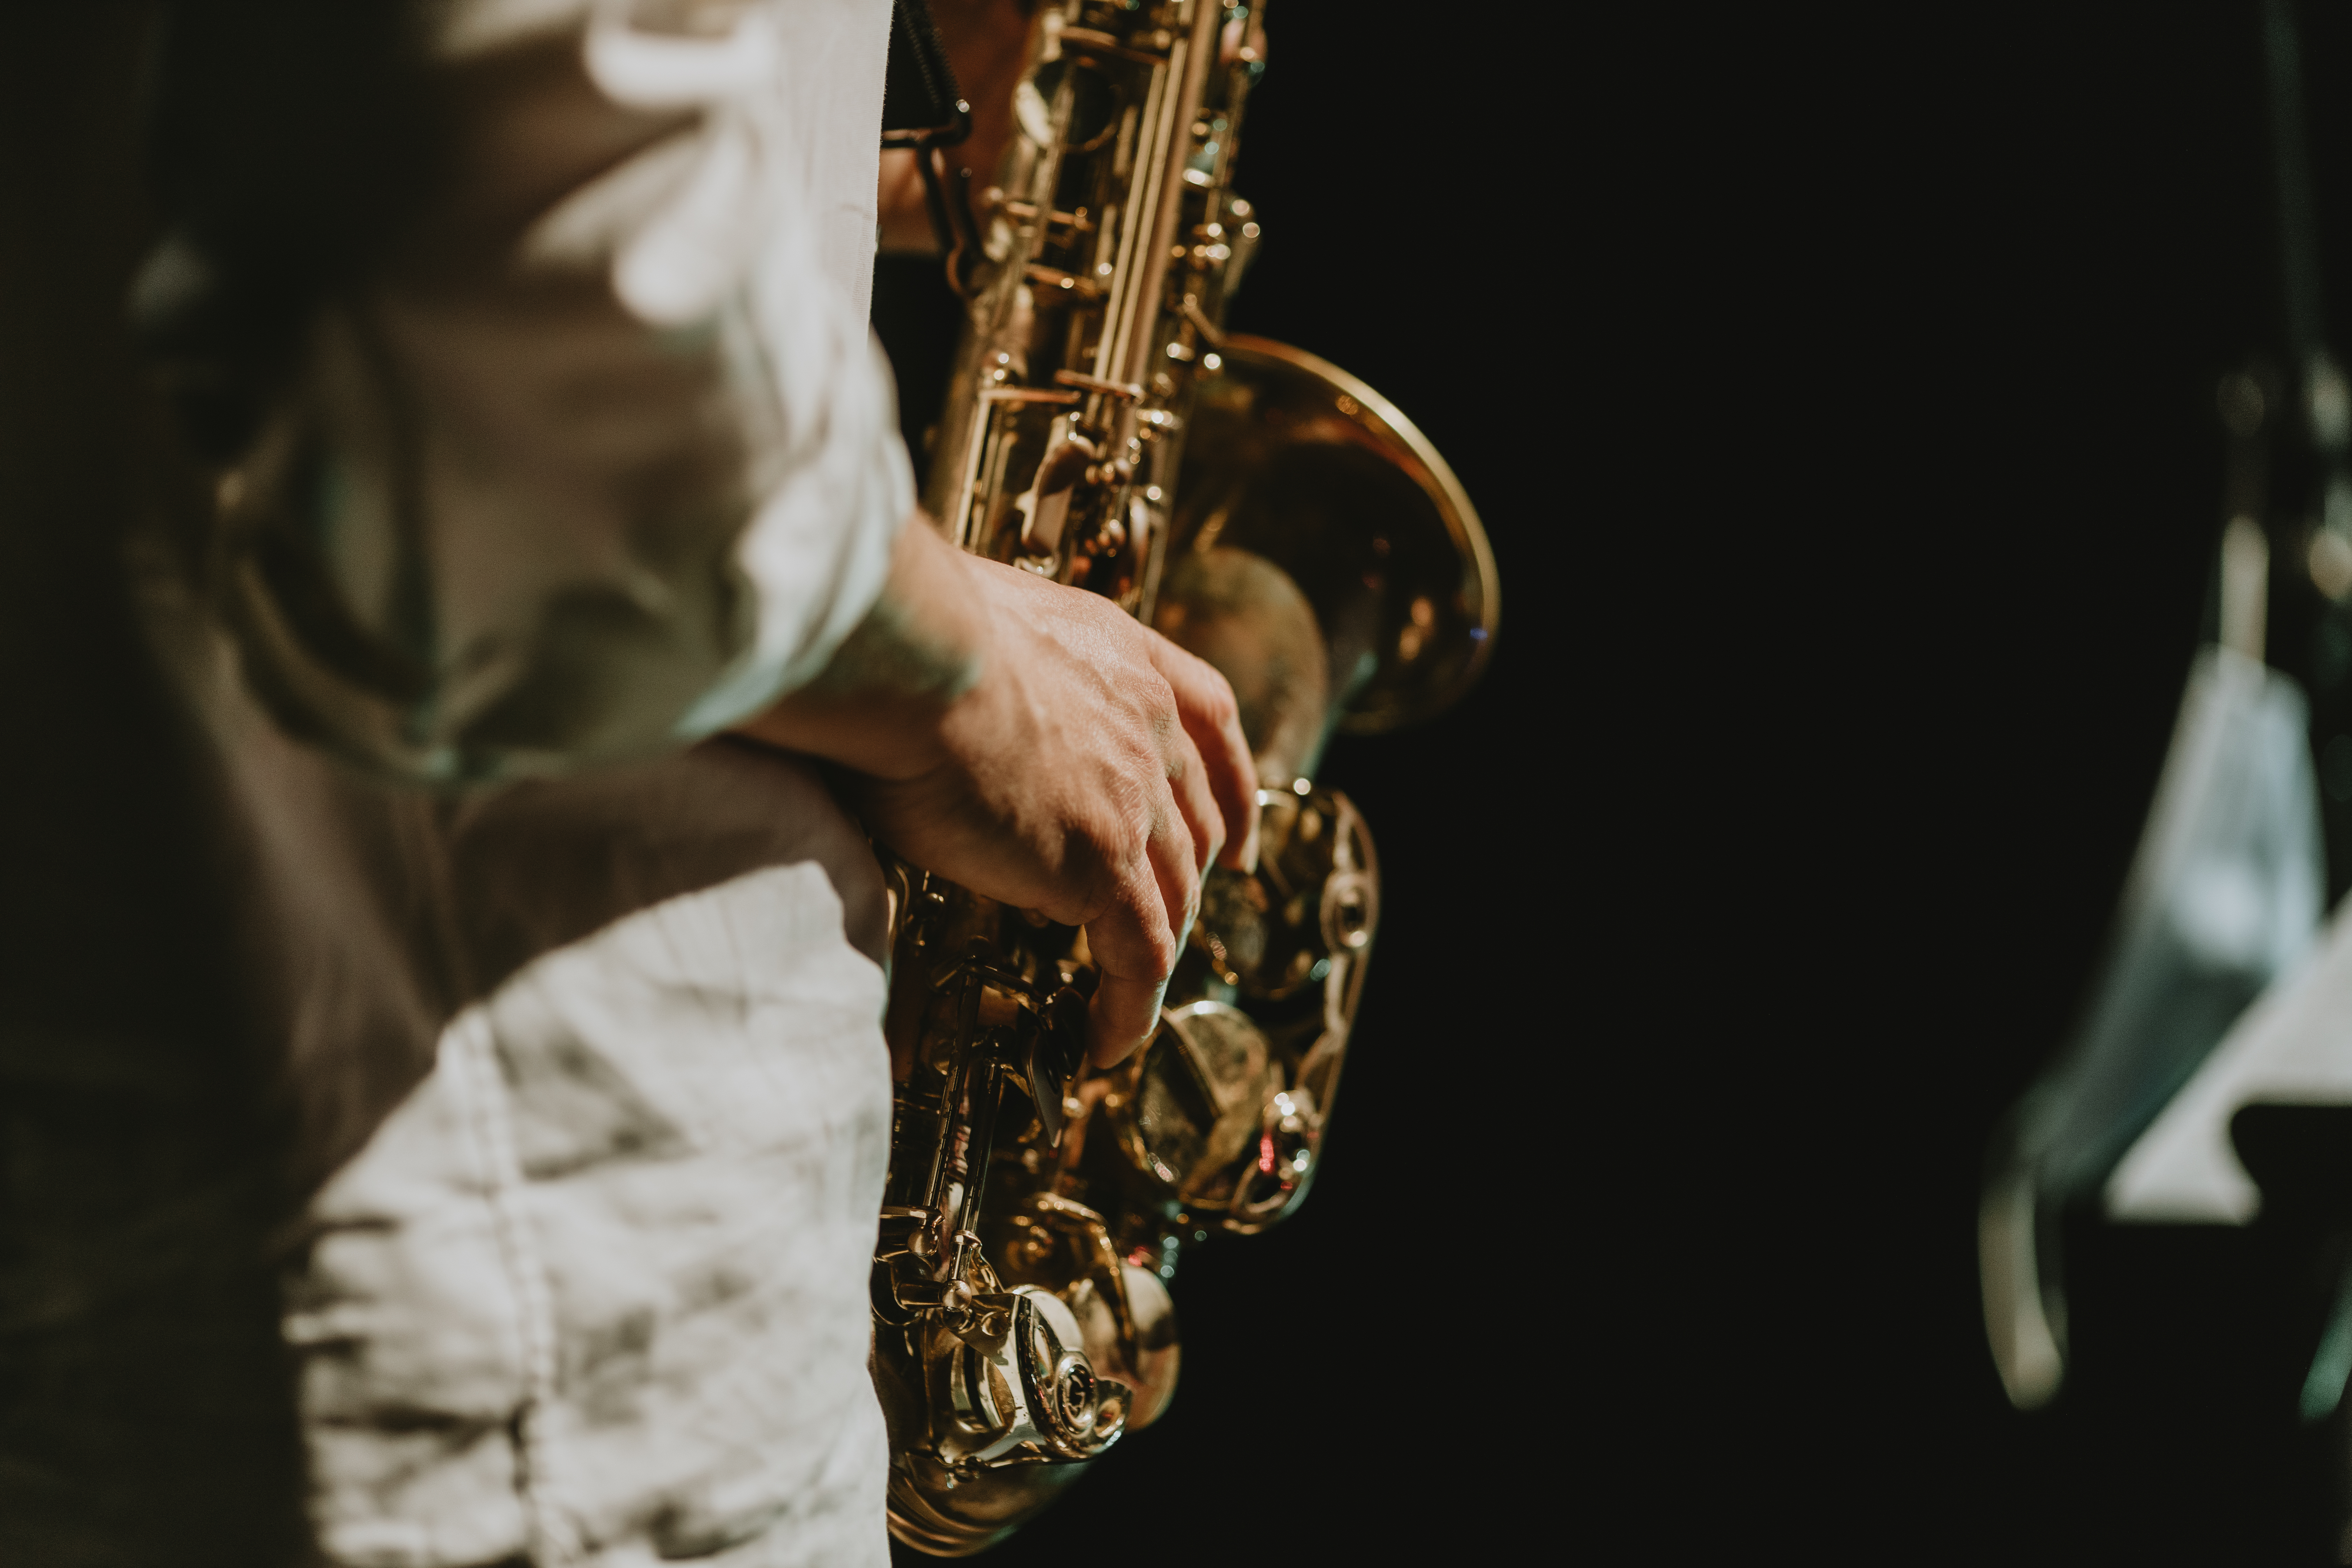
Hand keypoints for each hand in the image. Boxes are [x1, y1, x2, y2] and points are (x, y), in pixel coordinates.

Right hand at [740, 520, 1258, 1064]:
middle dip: (1194, 875)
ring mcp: (1132, 796)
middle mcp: (1143, 721)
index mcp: (1119, 654)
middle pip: (1196, 817)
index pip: (1209, 718)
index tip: (1237, 831)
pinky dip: (1133, 1004)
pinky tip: (1108, 1039)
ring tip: (1132, 988)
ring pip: (1174, 890)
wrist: (910, 648)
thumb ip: (994, 667)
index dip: (1232, 783)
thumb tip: (949, 694)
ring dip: (1159, 944)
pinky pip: (1140, 954)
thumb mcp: (976, 627)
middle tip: (1176, 916)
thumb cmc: (904, 628)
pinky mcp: (1101, 864)